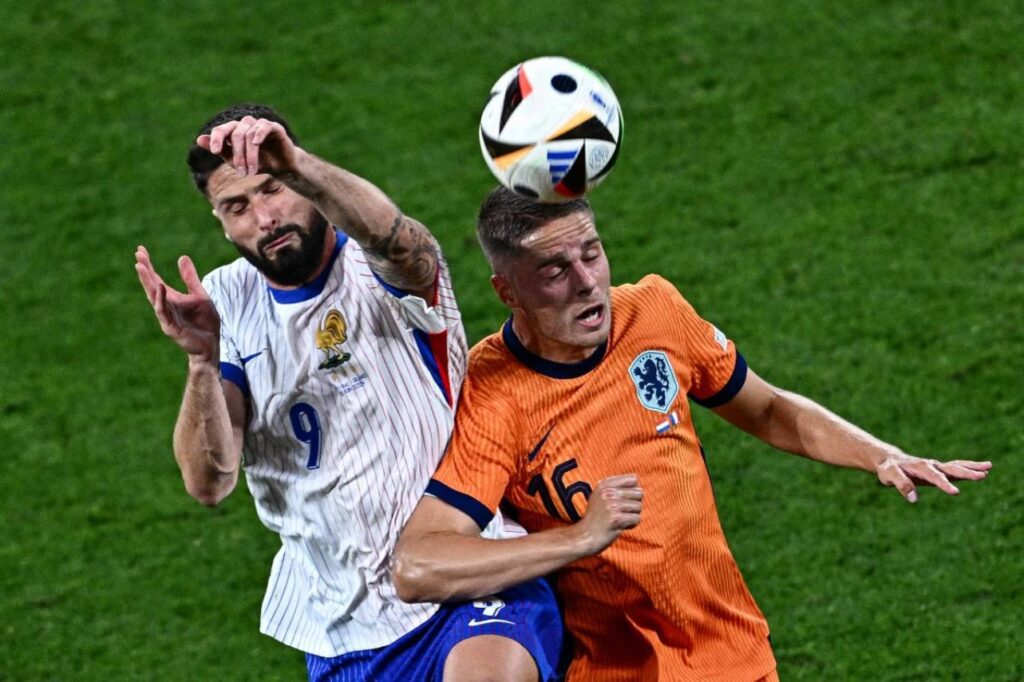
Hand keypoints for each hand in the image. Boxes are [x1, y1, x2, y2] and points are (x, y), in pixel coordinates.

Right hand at [135, 245, 219, 361]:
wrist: (211, 345)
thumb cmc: (205, 323)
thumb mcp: (200, 295)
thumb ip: (190, 278)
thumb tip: (182, 257)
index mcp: (172, 299)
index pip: (156, 279)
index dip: (148, 265)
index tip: (140, 250)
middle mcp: (166, 307)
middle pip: (151, 286)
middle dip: (144, 271)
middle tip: (138, 255)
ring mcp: (166, 317)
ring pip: (154, 297)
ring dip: (147, 282)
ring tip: (141, 267)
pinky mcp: (171, 327)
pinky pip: (163, 311)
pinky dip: (161, 299)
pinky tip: (160, 286)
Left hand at [197, 116, 298, 177]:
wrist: (280, 167)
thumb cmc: (256, 162)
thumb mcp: (234, 160)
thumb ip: (219, 149)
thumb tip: (199, 139)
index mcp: (234, 130)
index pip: (221, 130)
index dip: (216, 139)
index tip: (215, 152)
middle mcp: (246, 124)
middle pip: (236, 135)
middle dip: (238, 156)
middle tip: (241, 173)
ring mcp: (260, 124)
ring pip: (249, 134)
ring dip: (250, 155)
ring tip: (252, 171)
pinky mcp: (274, 127)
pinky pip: (264, 125)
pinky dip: (258, 133)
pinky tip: (255, 142)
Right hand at [575, 474, 642, 555]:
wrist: (584, 537)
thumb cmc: (597, 518)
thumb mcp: (601, 496)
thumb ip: (616, 486)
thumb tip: (636, 479)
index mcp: (604, 484)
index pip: (633, 479)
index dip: (632, 492)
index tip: (621, 501)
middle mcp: (607, 492)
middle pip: (639, 493)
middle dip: (633, 505)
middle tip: (619, 513)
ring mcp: (611, 505)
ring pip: (638, 507)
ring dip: (631, 516)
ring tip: (618, 520)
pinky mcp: (615, 518)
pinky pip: (636, 519)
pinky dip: (631, 525)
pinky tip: (618, 527)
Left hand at [875, 452, 991, 502]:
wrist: (889, 460)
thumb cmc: (889, 469)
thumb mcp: (890, 477)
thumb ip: (902, 486)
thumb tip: (914, 499)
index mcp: (919, 467)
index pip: (934, 477)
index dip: (944, 484)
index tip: (956, 492)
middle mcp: (931, 465)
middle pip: (950, 468)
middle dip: (966, 473)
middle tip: (983, 476)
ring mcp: (936, 466)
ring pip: (956, 466)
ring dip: (972, 467)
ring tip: (989, 468)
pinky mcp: (938, 470)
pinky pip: (955, 468)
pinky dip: (968, 467)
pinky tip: (982, 470)